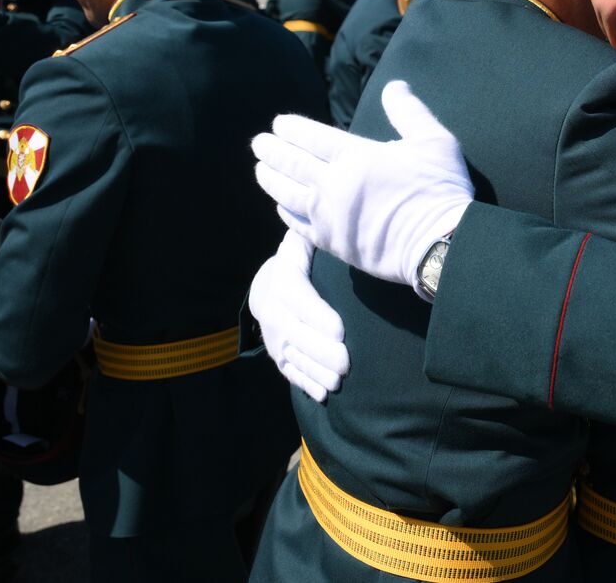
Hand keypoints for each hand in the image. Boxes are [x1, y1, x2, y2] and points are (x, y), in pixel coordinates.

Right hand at [248, 231, 348, 402]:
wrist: (270, 283)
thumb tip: (322, 221)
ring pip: (292, 355)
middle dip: (320, 350)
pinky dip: (305, 383)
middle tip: (346, 362)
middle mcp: (271, 309)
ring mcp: (273, 334)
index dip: (317, 316)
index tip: (340, 330)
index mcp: (281, 279)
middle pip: (294, 332)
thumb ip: (312, 235)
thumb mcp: (302, 242)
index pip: (297, 298)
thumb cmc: (301, 259)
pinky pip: (288, 370)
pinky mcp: (277, 352)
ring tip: (338, 381)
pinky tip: (322, 394)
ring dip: (314, 370)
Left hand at [252, 79, 473, 297]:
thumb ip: (409, 111)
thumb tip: (393, 86)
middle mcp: (335, 185)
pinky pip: (298, 226)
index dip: (291, 128)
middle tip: (257, 143)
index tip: (278, 123)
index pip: (312, 137)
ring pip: (288, 194)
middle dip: (272, 151)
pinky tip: (280, 207)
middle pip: (293, 163)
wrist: (441, 245)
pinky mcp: (334, 244)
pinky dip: (285, 214)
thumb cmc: (440, 189)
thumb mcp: (434, 140)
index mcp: (356, 156)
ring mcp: (330, 216)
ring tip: (260, 170)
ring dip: (271, 180)